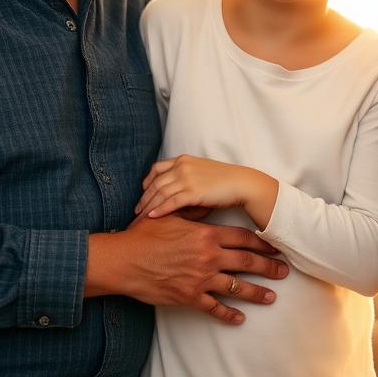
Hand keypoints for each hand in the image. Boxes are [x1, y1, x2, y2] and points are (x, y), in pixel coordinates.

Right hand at [85, 213, 288, 323]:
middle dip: (269, 267)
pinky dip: (229, 314)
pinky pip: (215, 308)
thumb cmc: (144, 236)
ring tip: (272, 296)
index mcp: (207, 235)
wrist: (124, 261)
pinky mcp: (190, 297)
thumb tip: (207, 201)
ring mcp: (201, 279)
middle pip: (247, 262)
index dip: (262, 244)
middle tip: (285, 271)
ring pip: (237, 287)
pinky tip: (240, 318)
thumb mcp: (171, 216)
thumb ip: (194, 211)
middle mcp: (209, 257)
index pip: (243, 239)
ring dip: (257, 292)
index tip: (276, 248)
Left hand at [136, 155, 272, 219]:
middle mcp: (182, 166)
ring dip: (148, 205)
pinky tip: (152, 217)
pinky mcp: (193, 192)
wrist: (241, 184)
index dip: (147, 181)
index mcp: (183, 159)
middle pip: (155, 182)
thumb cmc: (224, 180)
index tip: (143, 192)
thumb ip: (185, 177)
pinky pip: (170, 202)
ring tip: (140, 217)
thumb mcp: (201, 171)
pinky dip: (159, 209)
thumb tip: (172, 191)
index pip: (157, 168)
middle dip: (144, 197)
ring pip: (160, 193)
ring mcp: (187, 179)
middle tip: (136, 210)